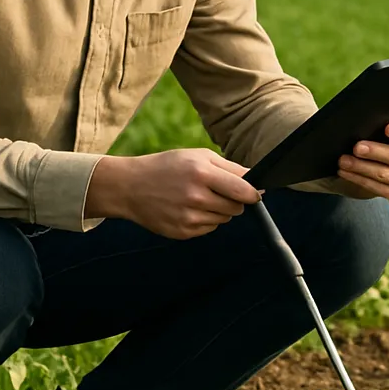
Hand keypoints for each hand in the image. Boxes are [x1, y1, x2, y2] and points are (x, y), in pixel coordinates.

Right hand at [87, 148, 262, 239]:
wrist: (131, 186)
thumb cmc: (169, 166)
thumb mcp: (199, 156)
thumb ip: (230, 168)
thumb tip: (256, 182)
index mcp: (202, 173)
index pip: (243, 190)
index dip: (254, 193)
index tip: (257, 193)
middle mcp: (196, 197)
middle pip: (236, 207)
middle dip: (235, 200)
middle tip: (219, 190)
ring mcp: (188, 217)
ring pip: (225, 219)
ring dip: (220, 209)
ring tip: (201, 196)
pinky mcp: (182, 232)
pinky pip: (210, 228)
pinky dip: (207, 219)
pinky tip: (190, 207)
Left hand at [337, 121, 388, 198]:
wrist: (365, 160)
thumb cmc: (373, 135)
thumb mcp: (378, 127)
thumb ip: (380, 122)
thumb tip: (366, 120)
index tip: (388, 128)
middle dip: (376, 151)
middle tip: (357, 147)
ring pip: (385, 174)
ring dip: (361, 167)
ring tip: (343, 161)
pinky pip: (376, 188)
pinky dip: (358, 178)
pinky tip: (345, 172)